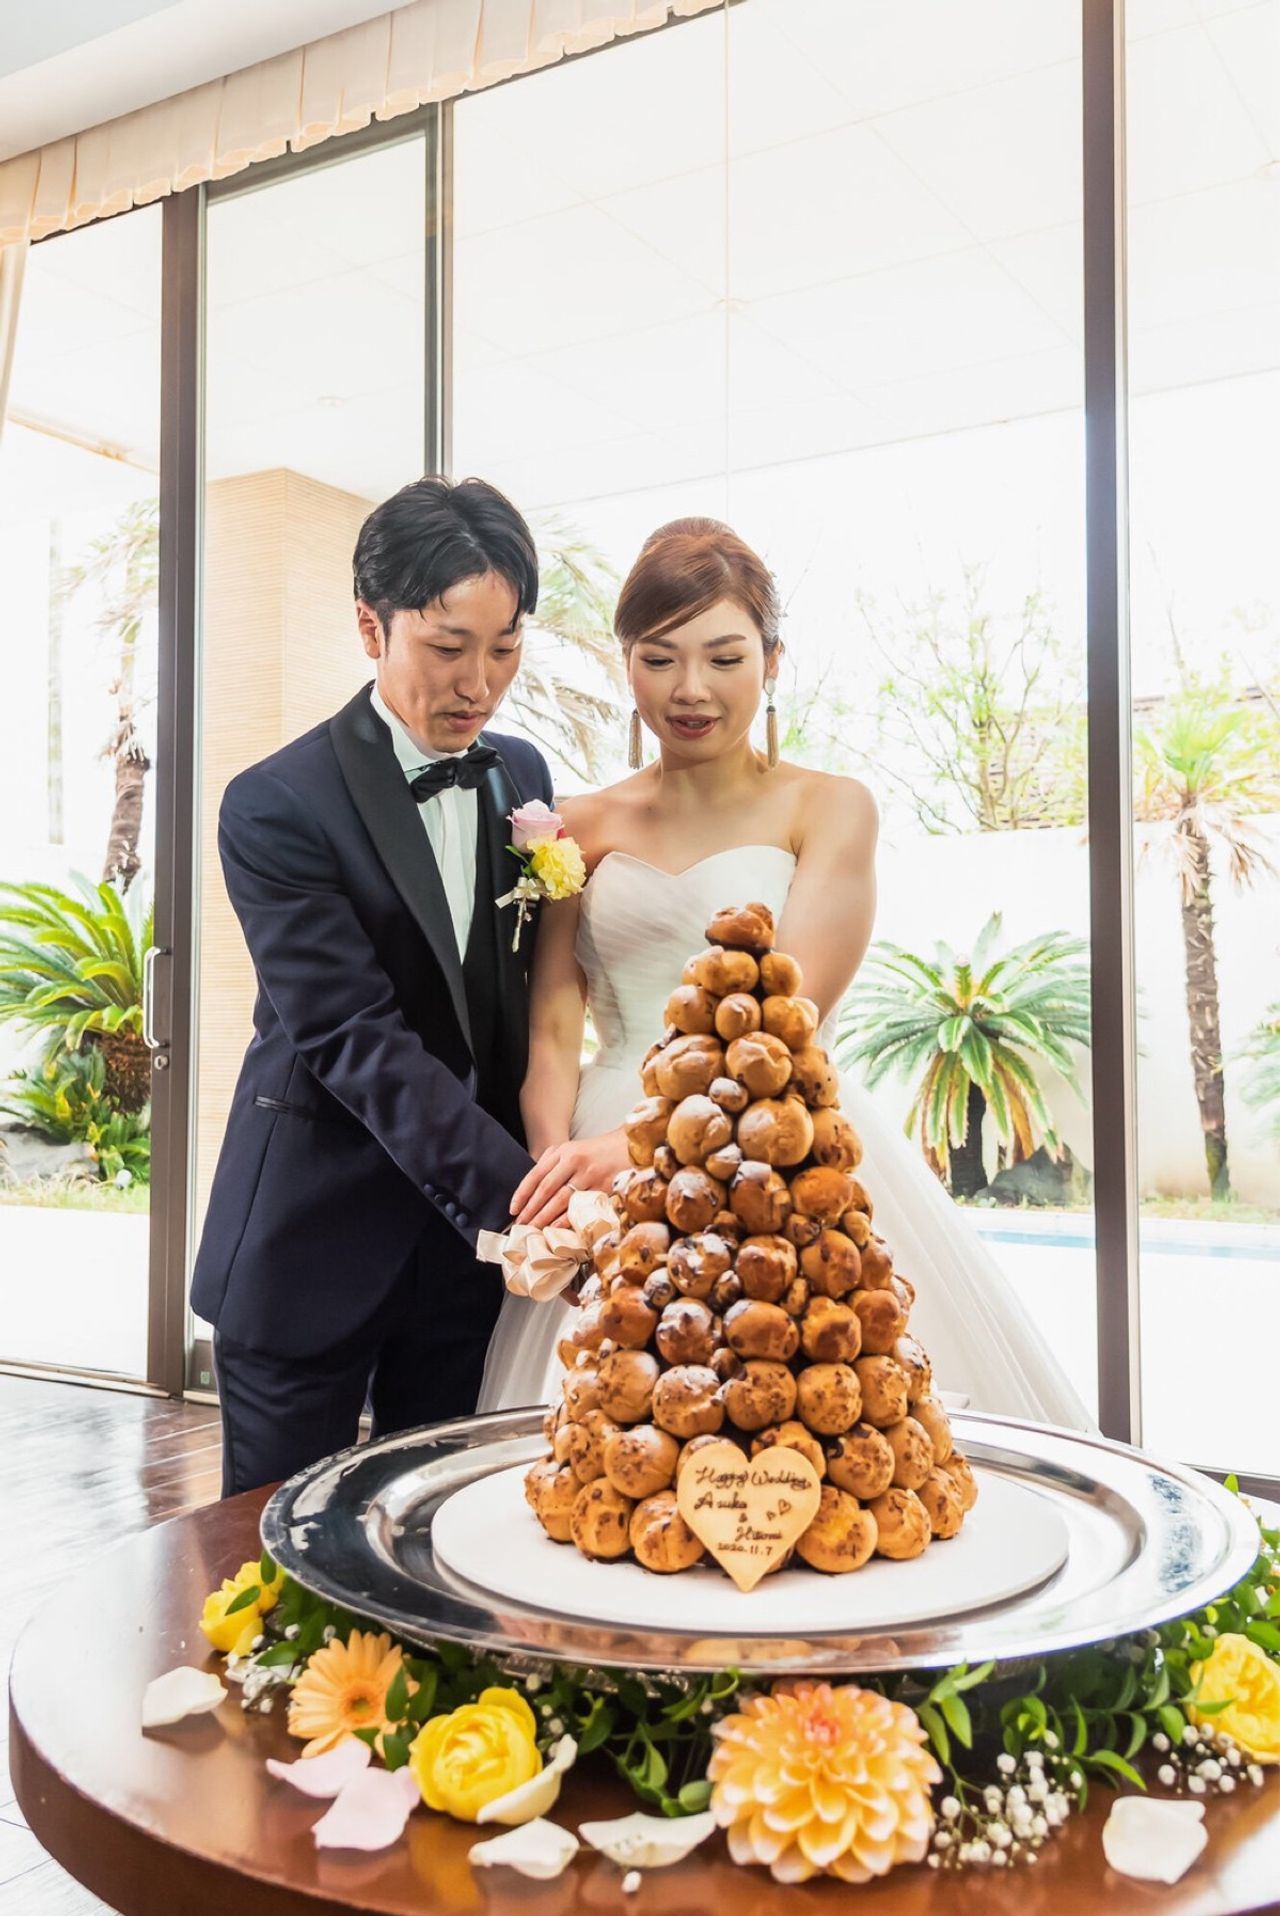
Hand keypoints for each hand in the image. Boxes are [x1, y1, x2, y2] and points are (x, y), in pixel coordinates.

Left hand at [510, 1129, 629, 1227]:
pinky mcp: (603, 1187)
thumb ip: (553, 1164)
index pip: (536, 1175)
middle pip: (546, 1190)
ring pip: (561, 1200)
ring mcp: (590, 1174)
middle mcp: (574, 1161)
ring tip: (534, 1230)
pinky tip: (556, 1229)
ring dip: (545, 1218)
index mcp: (563, 1151)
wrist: (632, 1146)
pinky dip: (566, 1220)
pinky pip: (580, 1207)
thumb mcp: (573, 1150)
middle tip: (521, 1226)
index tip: (513, 1210)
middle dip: (531, 1210)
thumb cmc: (599, 1152)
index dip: (522, 1194)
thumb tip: (531, 1190)